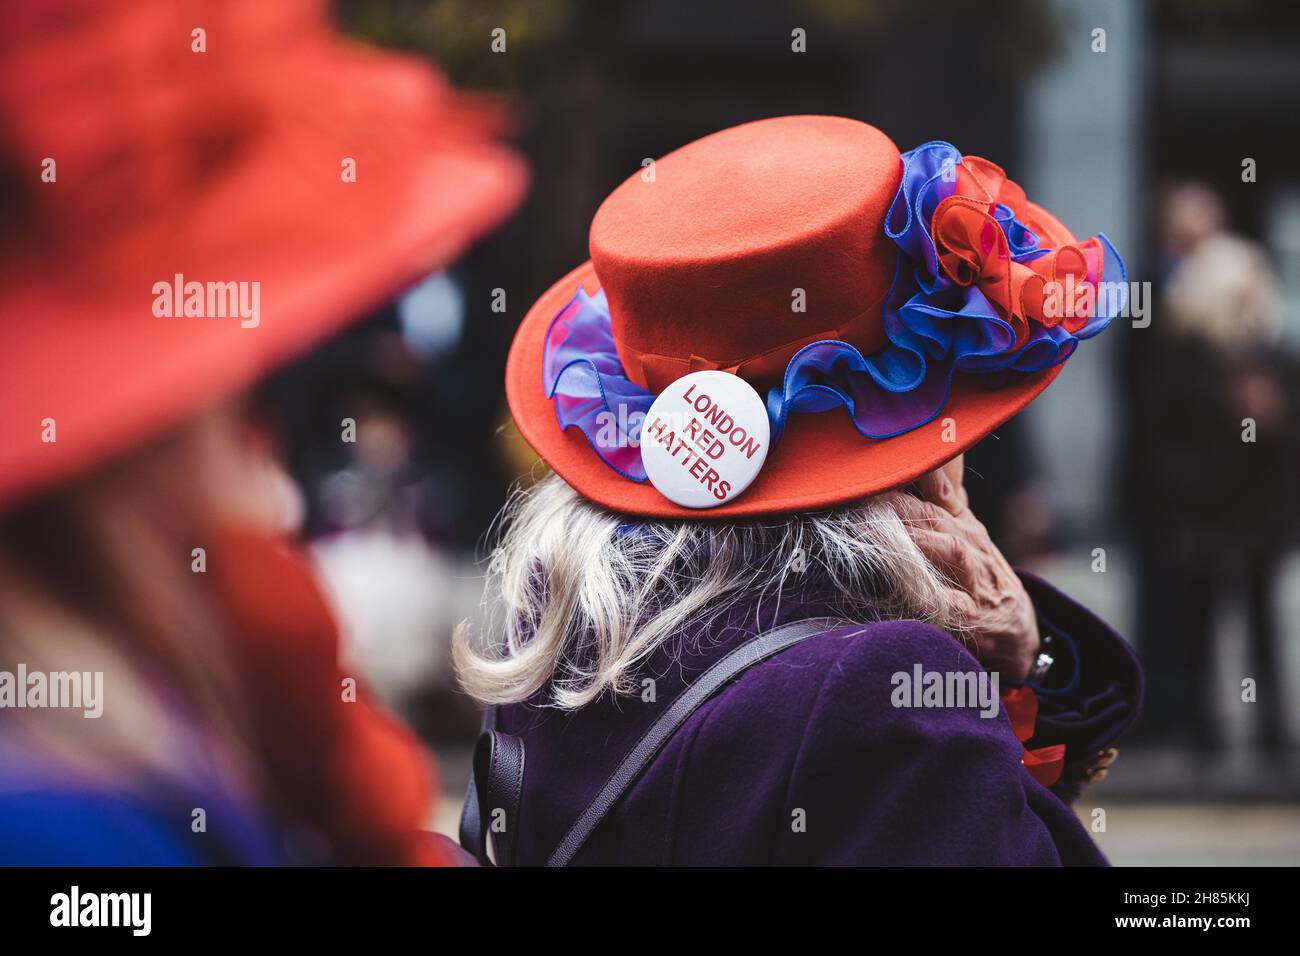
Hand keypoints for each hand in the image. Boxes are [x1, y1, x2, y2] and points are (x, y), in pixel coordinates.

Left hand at [898, 456, 1040, 682]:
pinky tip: (902, 586)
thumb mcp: (968, 533)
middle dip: (899, 504)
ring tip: (878, 530)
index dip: (913, 473)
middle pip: (934, 516)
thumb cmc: (982, 576)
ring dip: (914, 538)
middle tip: (863, 496)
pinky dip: (925, 593)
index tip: (882, 462)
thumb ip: (944, 500)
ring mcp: (973, 578)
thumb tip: (926, 461)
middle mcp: (970, 544)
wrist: (1017, 629)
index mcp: (964, 523)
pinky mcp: (970, 615)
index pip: (939, 489)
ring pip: (948, 549)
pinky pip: (947, 601)